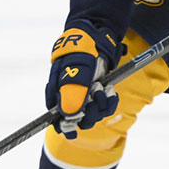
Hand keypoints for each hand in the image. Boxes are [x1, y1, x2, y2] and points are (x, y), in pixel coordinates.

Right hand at [46, 21, 121, 138]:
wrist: (97, 36)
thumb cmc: (81, 52)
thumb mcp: (76, 71)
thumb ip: (72, 93)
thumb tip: (68, 116)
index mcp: (58, 92)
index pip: (57, 117)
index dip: (64, 127)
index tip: (71, 132)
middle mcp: (71, 96)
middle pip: (78, 119)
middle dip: (89, 113)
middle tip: (96, 97)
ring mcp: (85, 94)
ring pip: (93, 114)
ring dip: (101, 106)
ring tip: (103, 89)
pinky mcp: (98, 92)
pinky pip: (105, 107)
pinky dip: (110, 102)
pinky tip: (111, 93)